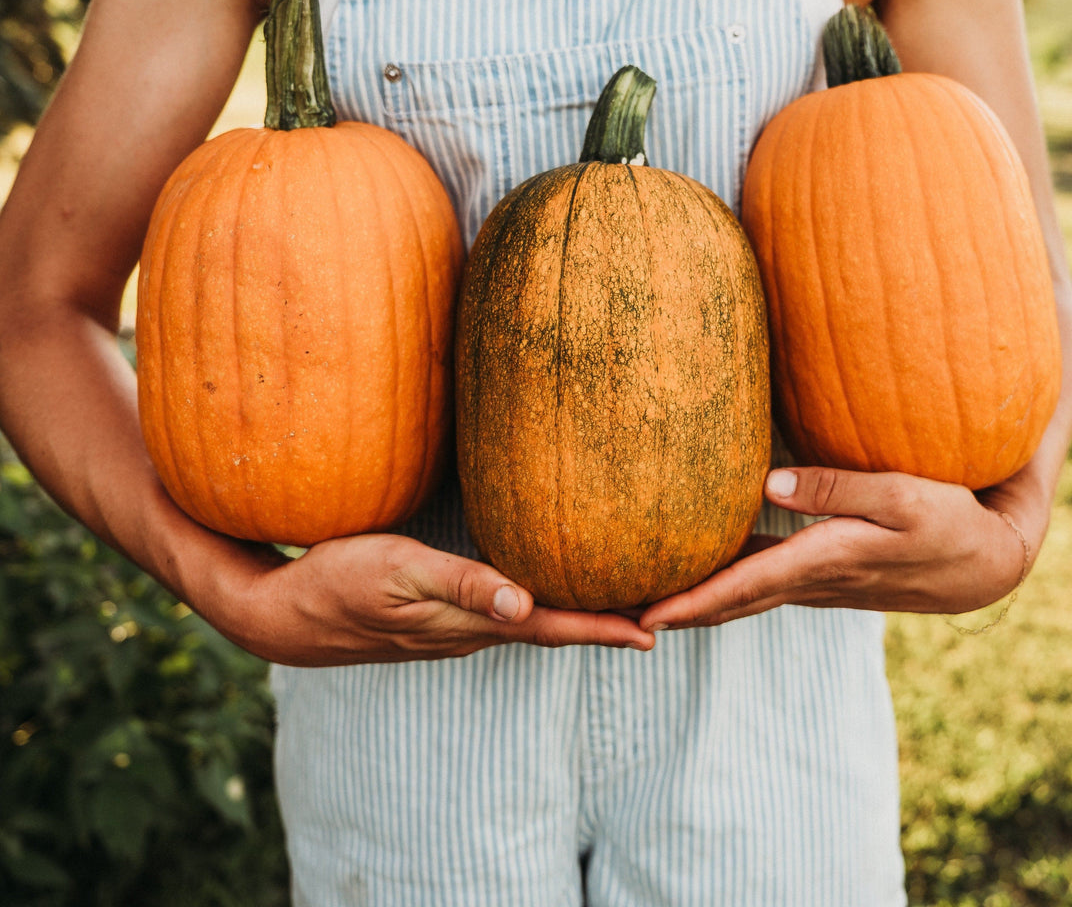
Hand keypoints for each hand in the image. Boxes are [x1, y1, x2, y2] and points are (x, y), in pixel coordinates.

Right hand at [213, 532, 657, 664]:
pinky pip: (498, 616)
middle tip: (654, 616)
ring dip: (571, 619)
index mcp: (467, 624)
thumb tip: (526, 605)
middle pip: (548, 631)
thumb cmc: (339, 582)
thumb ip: (462, 585)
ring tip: (611, 605)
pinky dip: (533, 609)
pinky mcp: (433, 620)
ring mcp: (449, 631)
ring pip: (526, 626)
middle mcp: (467, 633)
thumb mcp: (399, 572)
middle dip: (600, 625)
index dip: (602, 628)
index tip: (652, 630)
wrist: (282, 615)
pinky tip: (537, 595)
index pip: (550, 627)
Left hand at [638, 467, 1033, 631]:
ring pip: (744, 595)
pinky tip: (704, 569)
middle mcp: (814, 581)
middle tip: (618, 613)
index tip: (643, 616)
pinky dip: (726, 585)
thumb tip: (765, 484)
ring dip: (696, 600)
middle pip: (730, 600)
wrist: (989, 562)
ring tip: (645, 595)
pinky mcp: (826, 574)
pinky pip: (763, 583)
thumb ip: (835, 488)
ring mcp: (819, 583)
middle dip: (676, 609)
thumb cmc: (950, 520)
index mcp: (826, 561)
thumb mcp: (902, 495)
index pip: (743, 587)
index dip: (692, 602)